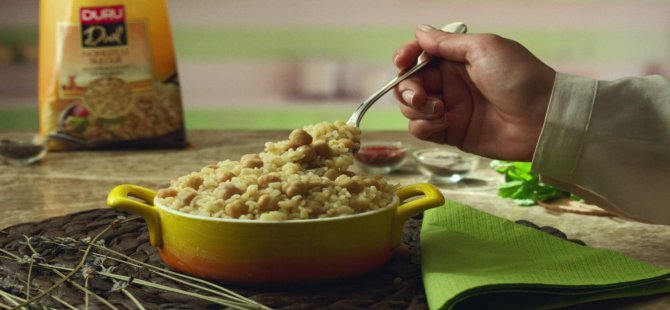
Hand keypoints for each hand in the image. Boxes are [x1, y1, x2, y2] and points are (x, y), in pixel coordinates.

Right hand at [394, 25, 555, 160]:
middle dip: (407, 89)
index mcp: (456, 60)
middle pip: (408, 84)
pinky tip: (443, 123)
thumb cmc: (519, 77)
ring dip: (416, 109)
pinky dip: (424, 126)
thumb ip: (446, 43)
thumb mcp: (483, 49)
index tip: (401, 63)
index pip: (418, 56)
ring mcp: (449, 109)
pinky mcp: (451, 133)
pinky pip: (422, 130)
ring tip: (441, 110)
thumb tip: (418, 31)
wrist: (542, 118)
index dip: (404, 58)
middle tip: (421, 97)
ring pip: (411, 108)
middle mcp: (449, 83)